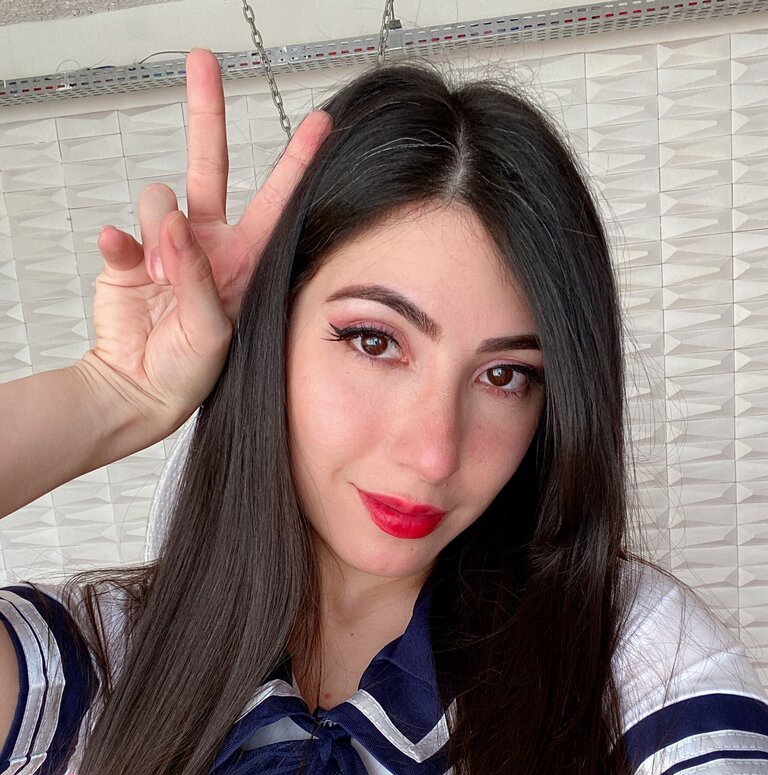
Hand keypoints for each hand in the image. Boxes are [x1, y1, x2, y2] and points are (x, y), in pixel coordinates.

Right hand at [81, 47, 332, 432]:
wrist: (143, 391)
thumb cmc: (192, 372)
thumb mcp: (215, 329)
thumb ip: (197, 276)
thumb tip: (171, 223)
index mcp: (244, 260)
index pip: (276, 201)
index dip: (297, 162)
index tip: (321, 125)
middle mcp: (207, 244)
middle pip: (209, 163)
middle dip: (207, 112)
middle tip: (202, 63)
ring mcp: (165, 247)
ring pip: (159, 198)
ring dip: (159, 236)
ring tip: (161, 279)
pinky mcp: (126, 256)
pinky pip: (120, 231)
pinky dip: (120, 245)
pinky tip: (126, 265)